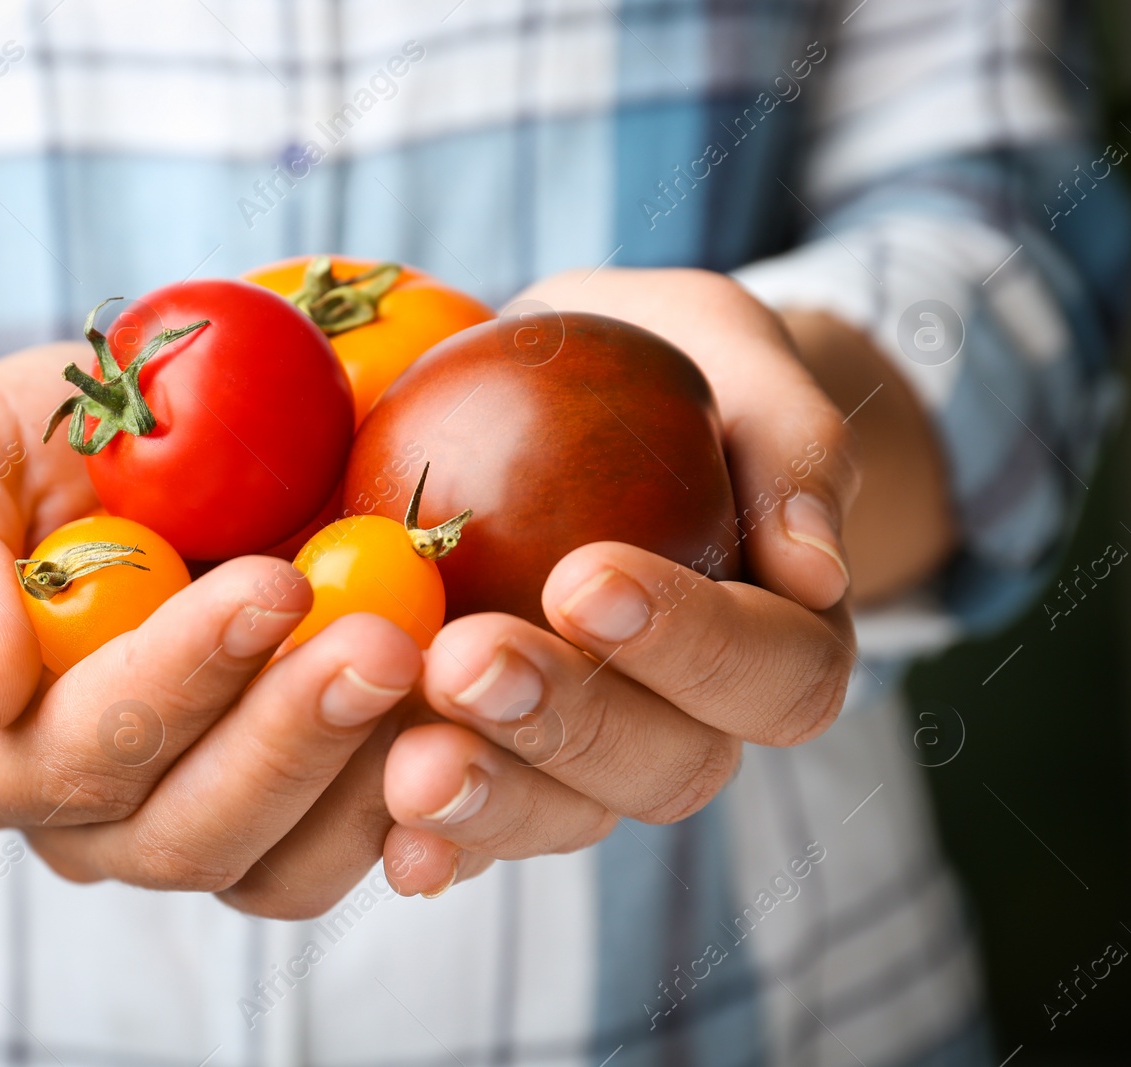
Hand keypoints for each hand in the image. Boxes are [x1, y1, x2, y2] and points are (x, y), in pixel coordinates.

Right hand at [0, 347, 423, 913]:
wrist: (85, 477)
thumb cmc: (5, 459)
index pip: (78, 742)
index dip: (178, 678)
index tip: (276, 585)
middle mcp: (73, 821)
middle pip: (181, 828)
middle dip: (288, 736)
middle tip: (384, 640)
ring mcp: (175, 834)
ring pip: (268, 865)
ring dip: (357, 781)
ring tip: (432, 676)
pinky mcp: (270, 827)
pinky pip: (333, 857)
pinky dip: (402, 809)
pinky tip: (458, 730)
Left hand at [377, 269, 863, 894]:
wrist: (563, 393)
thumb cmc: (666, 364)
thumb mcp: (732, 351)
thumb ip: (789, 442)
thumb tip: (815, 568)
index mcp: (780, 641)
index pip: (773, 675)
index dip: (692, 646)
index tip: (584, 577)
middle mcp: (694, 722)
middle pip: (666, 766)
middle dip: (567, 721)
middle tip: (468, 661)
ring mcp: (594, 764)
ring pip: (568, 817)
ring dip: (492, 797)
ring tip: (408, 763)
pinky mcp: (503, 769)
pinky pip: (477, 832)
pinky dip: (433, 841)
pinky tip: (384, 837)